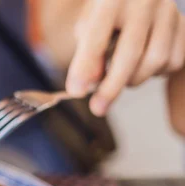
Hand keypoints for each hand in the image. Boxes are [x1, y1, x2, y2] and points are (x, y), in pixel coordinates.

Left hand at [66, 0, 184, 115]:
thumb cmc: (110, 9)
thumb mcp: (90, 23)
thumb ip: (87, 52)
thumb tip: (88, 85)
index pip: (96, 37)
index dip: (84, 68)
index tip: (76, 92)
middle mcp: (145, 0)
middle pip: (130, 53)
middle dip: (112, 87)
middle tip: (97, 109)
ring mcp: (170, 10)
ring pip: (156, 60)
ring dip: (135, 78)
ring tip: (121, 76)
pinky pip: (174, 61)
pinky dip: (156, 72)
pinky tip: (143, 65)